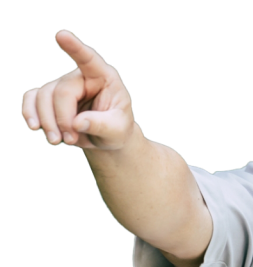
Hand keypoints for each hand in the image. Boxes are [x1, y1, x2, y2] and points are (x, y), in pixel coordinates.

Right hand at [21, 29, 135, 148]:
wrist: (105, 138)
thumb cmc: (116, 129)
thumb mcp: (118, 131)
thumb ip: (102, 126)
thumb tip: (78, 123)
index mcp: (104, 77)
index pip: (89, 59)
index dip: (75, 48)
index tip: (61, 34)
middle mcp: (81, 77)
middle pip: (61, 92)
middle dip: (61, 119)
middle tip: (70, 140)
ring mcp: (62, 85)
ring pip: (43, 96)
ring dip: (46, 122)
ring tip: (58, 141)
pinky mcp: (48, 97)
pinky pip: (31, 99)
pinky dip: (29, 113)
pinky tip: (34, 127)